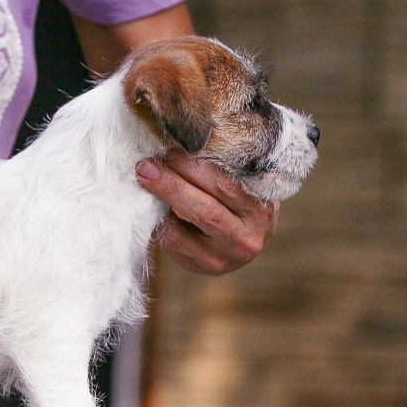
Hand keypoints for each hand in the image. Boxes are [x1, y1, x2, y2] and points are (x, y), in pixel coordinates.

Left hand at [136, 153, 279, 274]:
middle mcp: (247, 238)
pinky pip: (173, 245)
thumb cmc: (240, 200)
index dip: (194, 166)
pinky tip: (151, 206)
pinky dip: (159, 222)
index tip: (170, 149)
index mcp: (262, 210)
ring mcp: (224, 259)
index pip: (227, 185)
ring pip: (182, 232)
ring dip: (159, 205)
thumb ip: (225, 168)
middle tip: (146, 166)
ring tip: (144, 181)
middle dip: (172, 185)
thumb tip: (182, 139)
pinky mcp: (203, 267)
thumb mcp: (244, 183)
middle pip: (205, 210)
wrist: (244, 239)